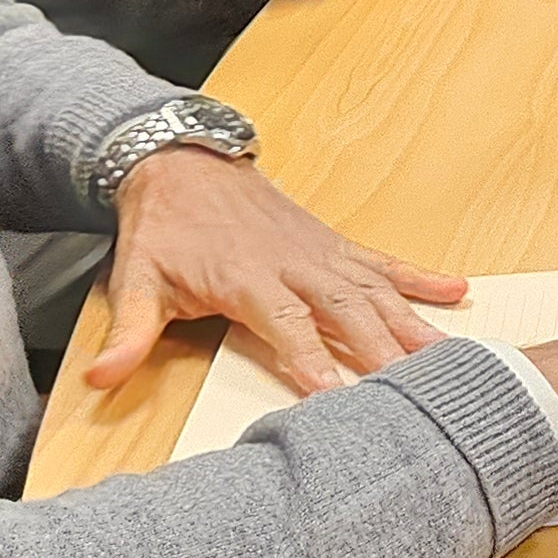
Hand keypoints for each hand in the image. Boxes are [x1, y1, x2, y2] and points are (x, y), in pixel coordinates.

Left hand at [85, 146, 469, 397]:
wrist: (183, 162)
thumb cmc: (164, 230)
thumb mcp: (135, 281)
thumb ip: (127, 335)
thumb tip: (101, 378)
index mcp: (247, 278)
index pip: (286, 326)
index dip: (311, 360)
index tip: (337, 395)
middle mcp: (293, 264)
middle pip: (346, 312)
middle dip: (383, 351)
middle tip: (419, 390)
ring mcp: (319, 252)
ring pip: (375, 291)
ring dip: (413, 324)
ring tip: (452, 357)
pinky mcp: (332, 244)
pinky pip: (382, 262)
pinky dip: (420, 278)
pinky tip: (456, 293)